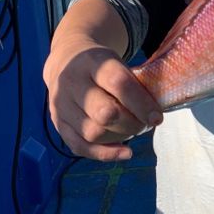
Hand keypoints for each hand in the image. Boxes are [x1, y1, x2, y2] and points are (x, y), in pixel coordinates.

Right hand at [43, 36, 163, 161]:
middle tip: (144, 124)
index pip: (119, 83)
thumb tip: (155, 115)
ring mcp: (60, 105)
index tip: (156, 117)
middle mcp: (71, 82)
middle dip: (132, 124)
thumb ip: (134, 84)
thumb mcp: (117, 62)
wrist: (65, 60)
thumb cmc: (101, 66)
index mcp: (92, 61)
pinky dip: (105, 154)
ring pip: (93, 133)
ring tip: (132, 131)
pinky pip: (80, 147)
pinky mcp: (57, 124)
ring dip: (120, 138)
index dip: (142, 104)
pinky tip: (125, 152)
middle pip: (104, 113)